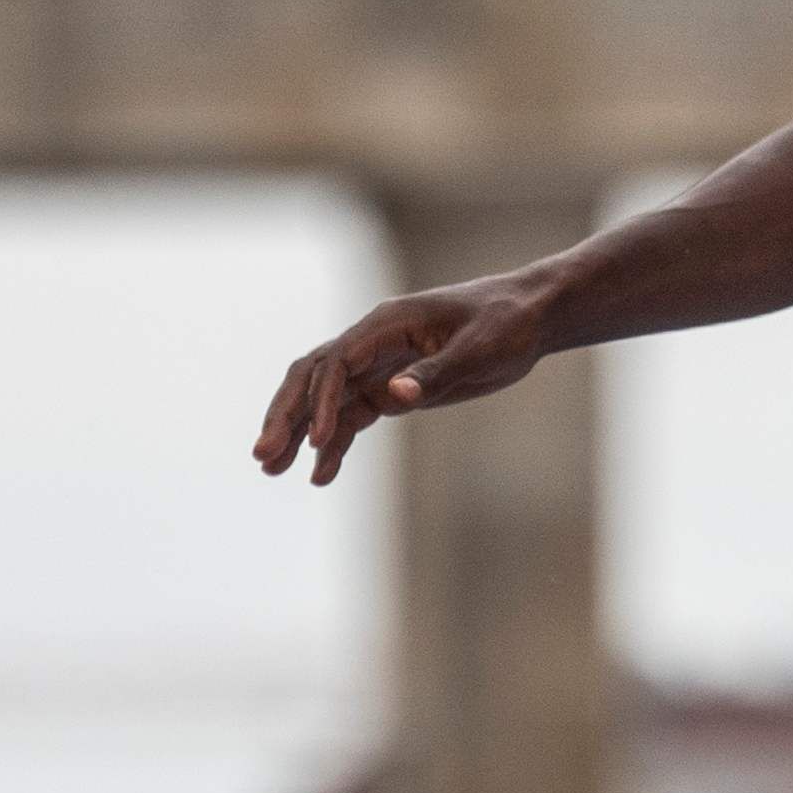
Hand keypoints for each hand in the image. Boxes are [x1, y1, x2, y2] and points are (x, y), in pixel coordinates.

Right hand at [253, 273, 553, 485]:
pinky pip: (352, 416)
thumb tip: (394, 396)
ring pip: (325, 399)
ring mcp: (379, 365)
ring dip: (298, 432)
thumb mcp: (480, 349)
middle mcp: (373, 342)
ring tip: (270, 470)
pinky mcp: (392, 386)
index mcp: (387, 324)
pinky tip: (320, 475)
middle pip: (313, 377)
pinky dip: (334, 443)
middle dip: (286, 415)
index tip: (319, 442)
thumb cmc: (507, 324)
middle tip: (263, 457)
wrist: (529, 317)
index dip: (322, 402)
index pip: (337, 362)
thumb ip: (435, 373)